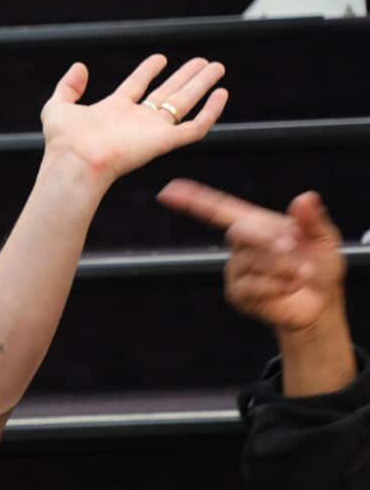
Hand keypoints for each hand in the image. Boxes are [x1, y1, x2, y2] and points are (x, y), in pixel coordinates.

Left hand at [39, 55, 227, 185]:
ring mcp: (152, 130)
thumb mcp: (58, 106)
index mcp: (114, 110)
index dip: (148, 71)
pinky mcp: (164, 141)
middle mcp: (136, 120)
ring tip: (216, 67)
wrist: (76, 161)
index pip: (137, 86)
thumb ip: (68, 86)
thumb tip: (79, 67)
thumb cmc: (64, 141)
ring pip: (185, 104)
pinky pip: (195, 127)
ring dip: (201, 85)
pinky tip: (221, 94)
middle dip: (185, 76)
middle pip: (168, 93)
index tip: (160, 57)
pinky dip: (211, 112)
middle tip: (202, 62)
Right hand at [157, 180, 346, 333]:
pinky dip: (279, 286)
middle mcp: (241, 245)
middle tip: (292, 248)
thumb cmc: (320, 267)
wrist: (321, 305)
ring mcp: (236, 270)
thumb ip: (313, 219)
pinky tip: (289, 287)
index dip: (193, 199)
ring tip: (302, 274)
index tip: (170, 190)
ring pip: (252, 262)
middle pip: (238, 231)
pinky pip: (254, 286)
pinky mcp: (238, 293)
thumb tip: (305, 197)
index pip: (219, 208)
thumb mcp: (325, 239)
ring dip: (284, 268)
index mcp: (257, 224)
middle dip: (267, 239)